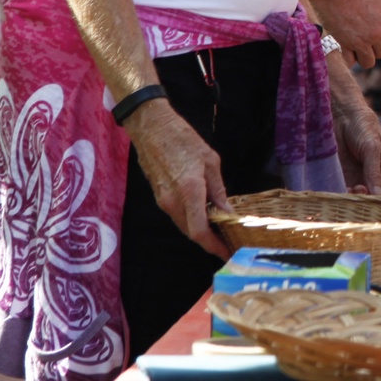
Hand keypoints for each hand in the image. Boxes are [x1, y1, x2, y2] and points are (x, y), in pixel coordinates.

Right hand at [125, 100, 231, 258]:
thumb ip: (218, 191)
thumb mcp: (210, 162)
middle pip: (192, 233)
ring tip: (221, 230)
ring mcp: (163, 201)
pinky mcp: (159, 197)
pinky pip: (178, 215)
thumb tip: (227, 213)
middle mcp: (173, 202)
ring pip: (184, 225)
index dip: (214, 246)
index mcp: (190, 191)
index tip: (227, 251)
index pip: (199, 231)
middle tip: (228, 242)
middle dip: (210, 241)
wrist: (152, 129)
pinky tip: (206, 215)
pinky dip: (192, 219)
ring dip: (201, 230)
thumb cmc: (184, 140)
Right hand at [307, 0, 380, 68]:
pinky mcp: (345, 43)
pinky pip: (351, 62)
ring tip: (356, 43)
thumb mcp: (379, 2)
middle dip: (377, 49)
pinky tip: (345, 46)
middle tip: (367, 39)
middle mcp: (378, 33)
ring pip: (369, 62)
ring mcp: (362, 40)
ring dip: (363, 56)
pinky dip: (348, 57)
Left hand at [334, 93, 380, 195]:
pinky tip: (343, 190)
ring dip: (356, 198)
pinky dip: (343, 195)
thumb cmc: (362, 126)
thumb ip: (374, 172)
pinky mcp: (344, 179)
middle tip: (364, 195)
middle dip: (371, 200)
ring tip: (353, 189)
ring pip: (360, 199)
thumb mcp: (372, 148)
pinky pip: (345, 193)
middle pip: (377, 199)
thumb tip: (378, 194)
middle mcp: (377, 176)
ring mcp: (360, 179)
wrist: (339, 117)